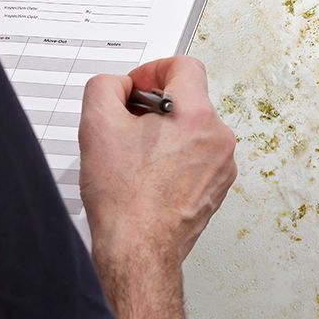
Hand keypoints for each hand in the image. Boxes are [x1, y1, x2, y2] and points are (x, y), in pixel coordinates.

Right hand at [79, 56, 236, 318]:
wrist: (138, 251)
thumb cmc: (124, 199)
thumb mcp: (97, 123)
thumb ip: (106, 86)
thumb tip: (120, 86)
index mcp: (197, 116)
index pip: (184, 66)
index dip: (153, 70)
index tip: (135, 89)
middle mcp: (218, 139)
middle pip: (187, 100)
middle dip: (154, 107)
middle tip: (127, 126)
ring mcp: (221, 168)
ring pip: (191, 131)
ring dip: (163, 135)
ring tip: (135, 157)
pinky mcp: (215, 190)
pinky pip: (195, 158)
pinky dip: (172, 160)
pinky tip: (147, 177)